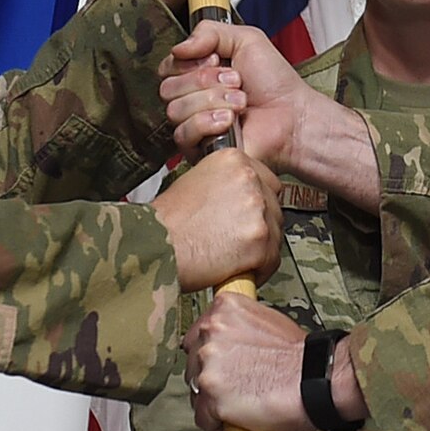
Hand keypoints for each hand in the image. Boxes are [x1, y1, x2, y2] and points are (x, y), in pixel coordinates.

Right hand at [151, 150, 282, 290]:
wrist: (154, 247)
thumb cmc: (167, 222)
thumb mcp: (195, 182)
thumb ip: (226, 184)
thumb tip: (242, 200)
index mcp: (233, 160)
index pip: (267, 181)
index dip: (257, 203)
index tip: (246, 217)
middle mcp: (249, 179)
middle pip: (274, 206)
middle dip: (260, 226)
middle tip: (238, 240)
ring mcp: (257, 209)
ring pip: (275, 233)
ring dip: (261, 249)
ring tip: (234, 257)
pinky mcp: (259, 240)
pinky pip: (271, 259)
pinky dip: (259, 270)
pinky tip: (237, 270)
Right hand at [160, 20, 320, 174]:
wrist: (293, 115)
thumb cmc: (274, 82)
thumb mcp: (246, 39)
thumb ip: (209, 31)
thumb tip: (178, 47)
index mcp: (196, 73)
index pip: (167, 66)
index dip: (192, 62)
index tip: (219, 61)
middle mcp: (191, 99)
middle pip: (168, 88)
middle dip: (206, 81)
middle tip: (236, 82)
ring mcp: (194, 125)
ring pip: (176, 110)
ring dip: (214, 101)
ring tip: (240, 102)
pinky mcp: (199, 149)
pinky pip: (183, 134)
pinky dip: (208, 123)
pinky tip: (230, 121)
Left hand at [183, 292, 311, 430]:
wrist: (317, 380)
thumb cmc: (299, 357)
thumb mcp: (266, 320)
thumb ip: (237, 326)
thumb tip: (227, 340)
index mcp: (223, 308)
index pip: (198, 333)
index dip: (211, 353)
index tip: (223, 363)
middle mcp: (211, 331)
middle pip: (192, 361)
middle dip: (210, 375)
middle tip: (235, 385)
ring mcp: (209, 364)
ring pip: (195, 390)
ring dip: (212, 399)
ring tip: (239, 402)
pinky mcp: (212, 396)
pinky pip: (202, 417)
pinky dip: (217, 423)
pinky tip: (237, 419)